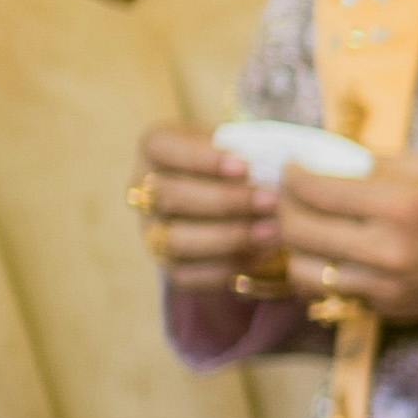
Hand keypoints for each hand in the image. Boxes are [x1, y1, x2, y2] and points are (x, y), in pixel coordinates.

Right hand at [132, 124, 279, 289]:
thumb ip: (248, 146)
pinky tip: (262, 254)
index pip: (161, 147)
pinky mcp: (170, 267)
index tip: (245, 166)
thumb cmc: (243, 163)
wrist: (241, 205)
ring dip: (228, 237)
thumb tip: (271, 162)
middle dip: (225, 201)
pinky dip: (227, 266)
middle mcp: (145, 193)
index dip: (200, 158)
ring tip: (272, 231)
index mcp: (155, 150)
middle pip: (170, 196)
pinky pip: (189, 275)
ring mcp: (153, 232)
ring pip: (176, 239)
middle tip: (270, 201)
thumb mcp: (240, 143)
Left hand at [273, 149, 417, 338]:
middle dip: (282, 207)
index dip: (291, 173)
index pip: (311, 188)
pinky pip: (333, 290)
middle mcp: (387, 249)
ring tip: (307, 227)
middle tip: (291, 194)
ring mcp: (386, 286)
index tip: (294, 166)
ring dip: (295, 246)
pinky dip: (324, 270)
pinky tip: (337, 251)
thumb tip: (321, 158)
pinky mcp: (389, 309)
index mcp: (399, 204)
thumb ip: (372, 165)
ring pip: (302, 270)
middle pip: (294, 230)